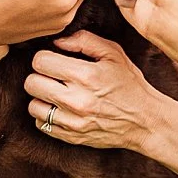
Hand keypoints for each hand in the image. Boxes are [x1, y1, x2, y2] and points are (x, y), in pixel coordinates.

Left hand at [24, 31, 165, 151]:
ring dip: (41, 97)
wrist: (145, 121)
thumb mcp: (114, 54)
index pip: (41, 62)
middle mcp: (77, 100)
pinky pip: (41, 124)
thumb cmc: (130, 84)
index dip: (45, 57)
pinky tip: (60, 108)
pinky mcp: (71, 137)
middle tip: (53, 76)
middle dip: (40, 75)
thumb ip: (84, 40)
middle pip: (32, 83)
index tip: (54, 60)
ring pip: (33, 105)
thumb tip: (57, 41)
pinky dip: (46, 115)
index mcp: (87, 76)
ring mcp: (73, 121)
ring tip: (56, 93)